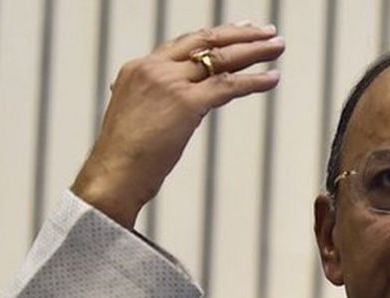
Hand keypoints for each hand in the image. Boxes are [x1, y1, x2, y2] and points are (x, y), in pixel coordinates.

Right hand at [71, 22, 283, 227]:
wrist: (112, 175)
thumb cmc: (124, 158)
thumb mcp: (137, 118)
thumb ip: (156, 103)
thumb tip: (176, 107)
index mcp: (139, 68)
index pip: (184, 43)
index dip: (214, 36)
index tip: (238, 31)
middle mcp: (154, 69)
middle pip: (205, 41)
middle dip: (240, 35)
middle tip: (266, 32)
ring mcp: (170, 84)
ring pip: (221, 58)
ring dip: (254, 51)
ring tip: (277, 47)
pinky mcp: (186, 104)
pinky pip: (228, 86)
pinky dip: (254, 81)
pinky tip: (272, 78)